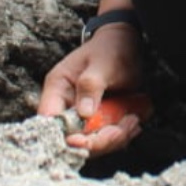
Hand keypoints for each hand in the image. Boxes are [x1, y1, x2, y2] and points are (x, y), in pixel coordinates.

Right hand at [36, 24, 145, 155]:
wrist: (125, 42)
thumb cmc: (110, 48)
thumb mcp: (102, 63)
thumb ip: (91, 85)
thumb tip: (83, 114)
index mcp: (57, 90)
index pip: (51, 122)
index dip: (67, 136)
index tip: (89, 140)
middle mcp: (66, 106)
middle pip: (73, 139)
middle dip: (100, 140)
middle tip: (123, 128)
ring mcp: (82, 115)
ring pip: (92, 143)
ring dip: (115, 138)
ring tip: (133, 120)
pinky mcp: (98, 121)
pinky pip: (106, 138)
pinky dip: (122, 134)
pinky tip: (134, 121)